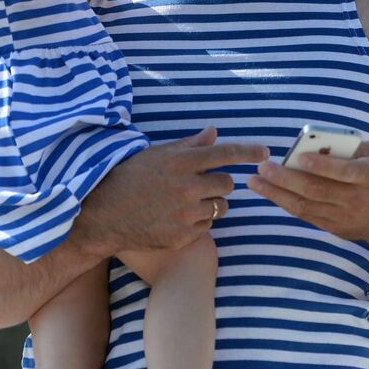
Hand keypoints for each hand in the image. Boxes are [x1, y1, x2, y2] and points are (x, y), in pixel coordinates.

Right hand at [74, 127, 267, 255]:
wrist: (103, 216)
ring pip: (220, 207)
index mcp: (181, 162)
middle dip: (218, 183)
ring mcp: (185, 214)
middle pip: (227, 184)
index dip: (248, 152)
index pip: (225, 153)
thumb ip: (188, 145)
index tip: (265, 152)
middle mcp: (187, 187)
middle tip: (198, 184)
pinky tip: (177, 217)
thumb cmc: (128, 179)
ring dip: (211, 203)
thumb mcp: (155, 155)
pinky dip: (198, 221)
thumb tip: (214, 132)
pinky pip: (206, 225)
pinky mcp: (183, 236)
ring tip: (186, 202)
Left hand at [247, 141, 368, 241]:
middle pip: (317, 190)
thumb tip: (320, 142)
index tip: (300, 157)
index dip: (322, 166)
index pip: (344, 172)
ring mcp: (343, 217)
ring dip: (277, 193)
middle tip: (263, 167)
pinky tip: (269, 192)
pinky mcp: (334, 228)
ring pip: (305, 205)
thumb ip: (353, 148)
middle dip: (286, 179)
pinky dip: (285, 203)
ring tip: (255, 181)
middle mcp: (356, 199)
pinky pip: (305, 215)